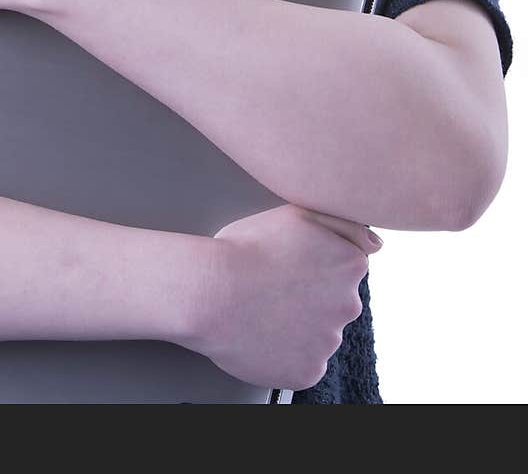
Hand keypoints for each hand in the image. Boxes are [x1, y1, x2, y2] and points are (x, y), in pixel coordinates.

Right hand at [181, 204, 382, 390]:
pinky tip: (262, 333)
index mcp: (350, 265)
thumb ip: (346, 225)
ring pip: (316, 333)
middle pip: (333, 302)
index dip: (310, 264)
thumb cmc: (245, 249)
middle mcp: (349, 305)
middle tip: (270, 287)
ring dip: (296, 325)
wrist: (210, 292)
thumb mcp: (297, 214)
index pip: (343, 268)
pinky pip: (302, 362)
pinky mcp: (308, 372)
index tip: (286, 263)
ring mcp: (329, 342)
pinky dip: (285, 353)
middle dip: (308, 297)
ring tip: (260, 309)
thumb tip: (377, 245)